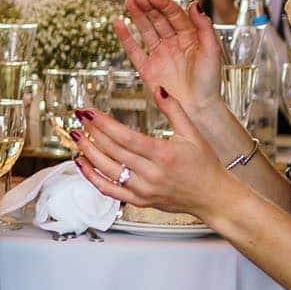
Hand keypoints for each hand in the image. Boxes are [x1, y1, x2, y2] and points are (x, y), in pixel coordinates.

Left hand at [70, 92, 236, 223]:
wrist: (214, 198)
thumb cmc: (206, 166)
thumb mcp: (193, 133)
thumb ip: (174, 109)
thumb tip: (158, 88)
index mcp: (164, 155)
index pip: (124, 137)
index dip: (102, 124)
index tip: (88, 112)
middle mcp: (151, 174)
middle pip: (112, 151)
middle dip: (91, 132)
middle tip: (78, 118)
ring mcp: (144, 190)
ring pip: (107, 170)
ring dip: (87, 152)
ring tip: (76, 136)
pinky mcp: (140, 201)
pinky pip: (109, 191)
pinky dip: (91, 177)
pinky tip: (81, 163)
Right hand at [115, 0, 219, 112]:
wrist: (198, 107)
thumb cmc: (209, 82)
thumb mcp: (212, 50)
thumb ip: (204, 27)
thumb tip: (194, 4)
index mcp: (190, 37)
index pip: (175, 15)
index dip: (164, 5)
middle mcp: (173, 43)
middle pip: (158, 19)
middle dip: (148, 7)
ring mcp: (159, 55)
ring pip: (145, 30)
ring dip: (137, 15)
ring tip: (129, 1)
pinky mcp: (148, 68)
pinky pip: (134, 50)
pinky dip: (125, 37)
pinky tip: (119, 23)